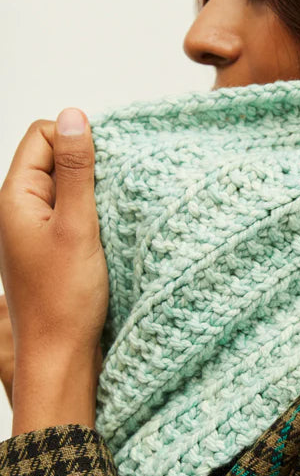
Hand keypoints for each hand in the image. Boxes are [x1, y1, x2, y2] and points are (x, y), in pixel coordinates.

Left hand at [0, 109, 108, 433]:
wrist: (61, 358)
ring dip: (92, 197)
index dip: (76, 142)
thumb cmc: (65, 301)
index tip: (104, 169)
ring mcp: (33, 230)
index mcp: (14, 198)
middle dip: (88, 169)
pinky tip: (106, 239)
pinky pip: (71, 215)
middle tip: (109, 200)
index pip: (42, 135)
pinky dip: (92, 219)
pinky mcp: (49, 249)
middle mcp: (18, 210)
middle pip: (55, 159)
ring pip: (67, 188)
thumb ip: (77, 170)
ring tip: (107, 224)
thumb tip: (74, 117)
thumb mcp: (78, 226)